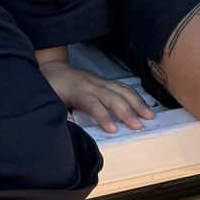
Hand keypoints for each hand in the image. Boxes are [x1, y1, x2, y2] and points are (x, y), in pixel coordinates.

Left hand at [39, 62, 154, 133]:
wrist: (52, 68)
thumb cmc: (51, 88)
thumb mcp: (50, 102)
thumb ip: (61, 115)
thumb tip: (69, 132)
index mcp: (77, 91)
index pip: (93, 104)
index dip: (103, 116)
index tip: (113, 129)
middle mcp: (91, 84)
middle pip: (112, 97)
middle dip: (127, 111)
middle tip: (139, 126)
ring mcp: (100, 81)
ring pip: (122, 90)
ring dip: (137, 103)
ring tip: (149, 116)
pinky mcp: (105, 81)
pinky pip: (123, 87)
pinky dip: (135, 96)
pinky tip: (144, 106)